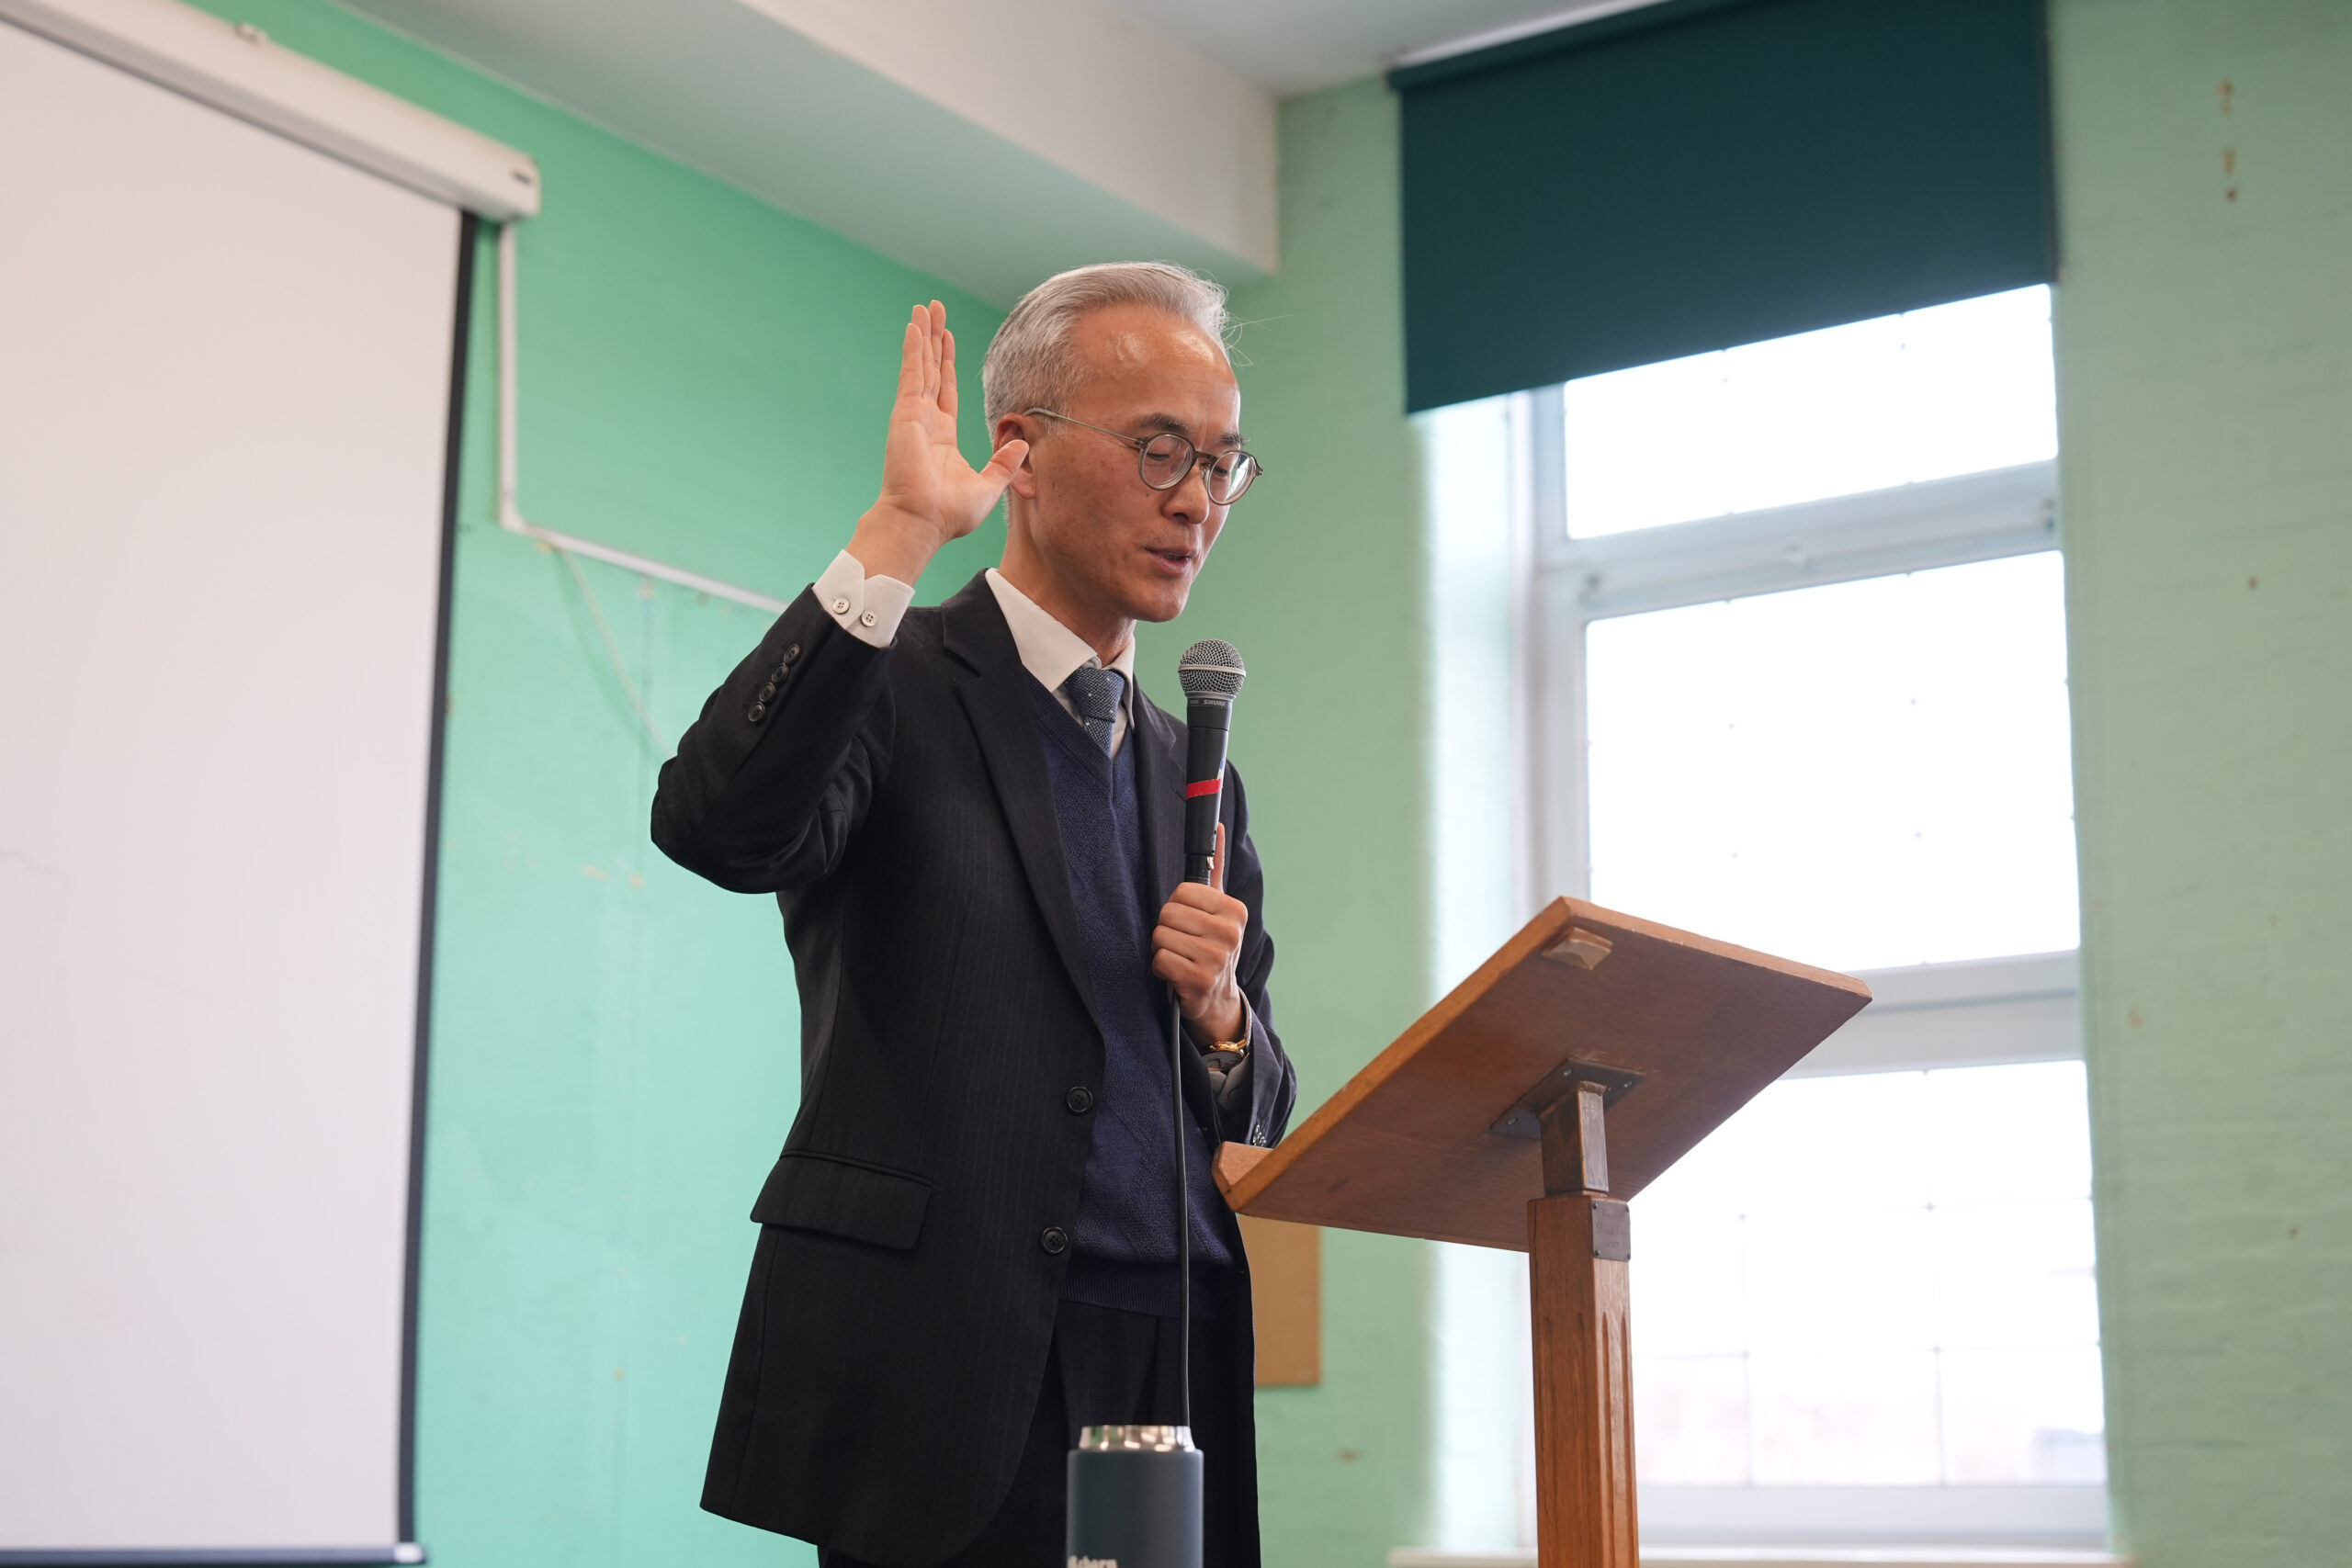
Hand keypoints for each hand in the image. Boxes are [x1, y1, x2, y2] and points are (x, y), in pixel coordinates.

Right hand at [846, 301, 1028, 584]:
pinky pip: (913, 374)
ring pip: (922, 366)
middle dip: (934, 339)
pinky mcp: (906, 414)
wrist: (923, 523)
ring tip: (924, 308)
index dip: (947, 363)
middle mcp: (925, 422)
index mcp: (942, 437)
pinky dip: (914, 350)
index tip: (948, 338)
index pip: (946, 390)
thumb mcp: (988, 486)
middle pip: (932, 370)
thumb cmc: (949, 514)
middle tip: (932, 310)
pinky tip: (915, 327)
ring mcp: (913, 416)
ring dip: (923, 336)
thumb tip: (1023, 444)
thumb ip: (1003, 463)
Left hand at [1152, 823, 1247, 1047]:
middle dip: (1168, 929)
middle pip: (1168, 913)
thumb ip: (1215, 867)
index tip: (1191, 922)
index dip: (1178, 907)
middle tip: (1183, 942)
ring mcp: (1216, 959)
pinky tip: (1176, 974)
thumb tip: (1216, 825)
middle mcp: (1230, 934)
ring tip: (1181, 958)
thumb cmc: (1212, 946)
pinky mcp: (1199, 981)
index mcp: (1235, 911)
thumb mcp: (1218, 909)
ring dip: (1163, 950)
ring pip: (1160, 937)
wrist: (1218, 998)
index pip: (1183, 892)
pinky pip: (1159, 961)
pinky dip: (1161, 969)